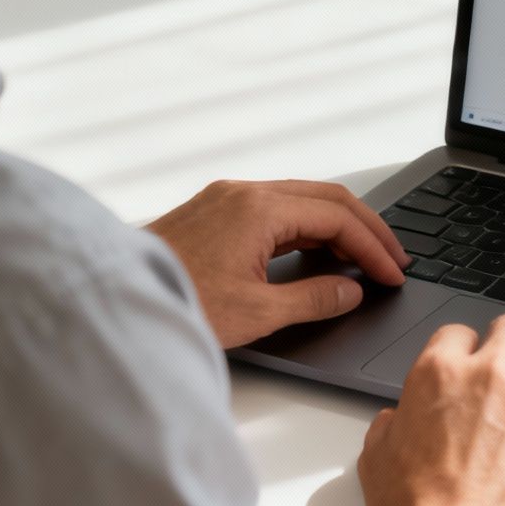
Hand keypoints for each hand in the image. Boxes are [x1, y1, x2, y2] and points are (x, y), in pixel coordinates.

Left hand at [146, 179, 407, 348]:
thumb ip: (313, 299)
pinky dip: (308, 227)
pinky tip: (318, 252)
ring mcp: (226, 198)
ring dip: (338, 226)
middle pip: (326, 197)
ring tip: (363, 258)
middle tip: (393, 259)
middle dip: (366, 228)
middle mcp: (243, 193)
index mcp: (258, 209)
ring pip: (301, 199)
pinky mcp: (213, 212)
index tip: (392, 273)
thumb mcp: (255, 313)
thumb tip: (350, 291)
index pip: (337, 217)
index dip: (373, 246)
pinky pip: (276, 208)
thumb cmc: (172, 303)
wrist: (111, 302)